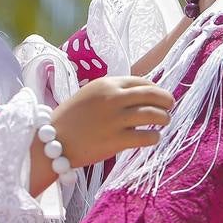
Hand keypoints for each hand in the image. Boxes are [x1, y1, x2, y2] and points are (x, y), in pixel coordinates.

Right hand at [51, 76, 173, 168]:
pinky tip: (154, 138)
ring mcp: (116, 120)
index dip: (155, 87)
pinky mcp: (116, 141)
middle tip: (171, 105)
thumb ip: (112, 91)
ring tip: (165, 121)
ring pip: (152, 115)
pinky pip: (145, 137)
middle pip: (151, 94)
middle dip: (166, 99)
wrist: (51, 140)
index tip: (160, 94)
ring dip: (164, 118)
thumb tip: (139, 94)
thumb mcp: (90, 94)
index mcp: (107, 83)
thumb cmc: (71, 117)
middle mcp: (113, 98)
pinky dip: (154, 137)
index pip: (141, 81)